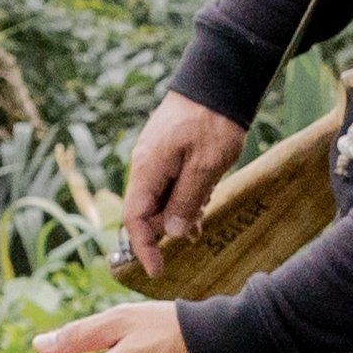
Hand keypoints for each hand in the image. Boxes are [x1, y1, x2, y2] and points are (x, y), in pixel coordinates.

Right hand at [114, 94, 247, 269]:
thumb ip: (187, 200)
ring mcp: (155, 156)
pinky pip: (169, 182)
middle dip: (166, 229)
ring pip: (160, 196)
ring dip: (178, 213)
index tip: (157, 270)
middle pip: (146, 209)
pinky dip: (183, 197)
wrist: (216, 82)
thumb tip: (173, 231)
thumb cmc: (212, 123)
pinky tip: (202, 200)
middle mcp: (145, 164)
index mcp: (148, 169)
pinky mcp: (167, 150)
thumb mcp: (205, 167)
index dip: (143, 247)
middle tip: (195, 238)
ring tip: (202, 222)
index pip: (135, 218)